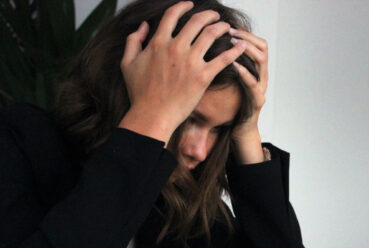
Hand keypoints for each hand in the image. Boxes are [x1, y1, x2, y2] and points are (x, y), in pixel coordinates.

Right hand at [119, 1, 246, 144]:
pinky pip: (223, 59)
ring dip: (222, 27)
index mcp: (158, 42)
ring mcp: (191, 62)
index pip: (173, 15)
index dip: (183, 6)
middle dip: (209, 15)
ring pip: (211, 34)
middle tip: (215, 16)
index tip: (190, 5)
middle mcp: (176, 48)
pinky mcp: (203, 76)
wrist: (152, 115)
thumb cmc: (139, 93)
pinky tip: (241, 46)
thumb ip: (133, 41)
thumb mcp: (127, 63)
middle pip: (197, 21)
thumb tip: (143, 26)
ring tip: (227, 27)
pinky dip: (235, 50)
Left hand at [230, 28, 268, 162]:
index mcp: (255, 70)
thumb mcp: (229, 81)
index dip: (246, 33)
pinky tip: (234, 65)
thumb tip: (210, 47)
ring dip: (246, 50)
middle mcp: (262, 76)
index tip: (230, 27)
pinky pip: (253, 84)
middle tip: (230, 32)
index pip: (258, 43)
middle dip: (246, 37)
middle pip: (262, 48)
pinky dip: (244, 72)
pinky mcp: (257, 101)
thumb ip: (226, 65)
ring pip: (261, 62)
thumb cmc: (232, 105)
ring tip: (232, 44)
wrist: (239, 130)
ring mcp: (261, 88)